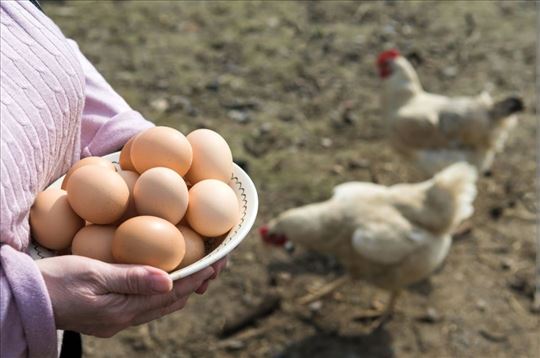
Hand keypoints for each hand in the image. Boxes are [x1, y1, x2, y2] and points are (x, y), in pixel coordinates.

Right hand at [37, 255, 225, 336]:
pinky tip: (166, 280)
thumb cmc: (56, 281)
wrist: (25, 300)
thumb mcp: (93, 274)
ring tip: (200, 272)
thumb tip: (169, 279)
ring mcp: (118, 319)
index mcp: (124, 309)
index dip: (197, 277)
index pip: (172, 292)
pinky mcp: (110, 315)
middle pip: (171, 301)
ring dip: (182, 289)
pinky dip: (163, 292)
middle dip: (196, 283)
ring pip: (161, 305)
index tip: (217, 263)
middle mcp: (125, 318)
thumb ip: (131, 278)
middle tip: (216, 265)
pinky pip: (147, 305)